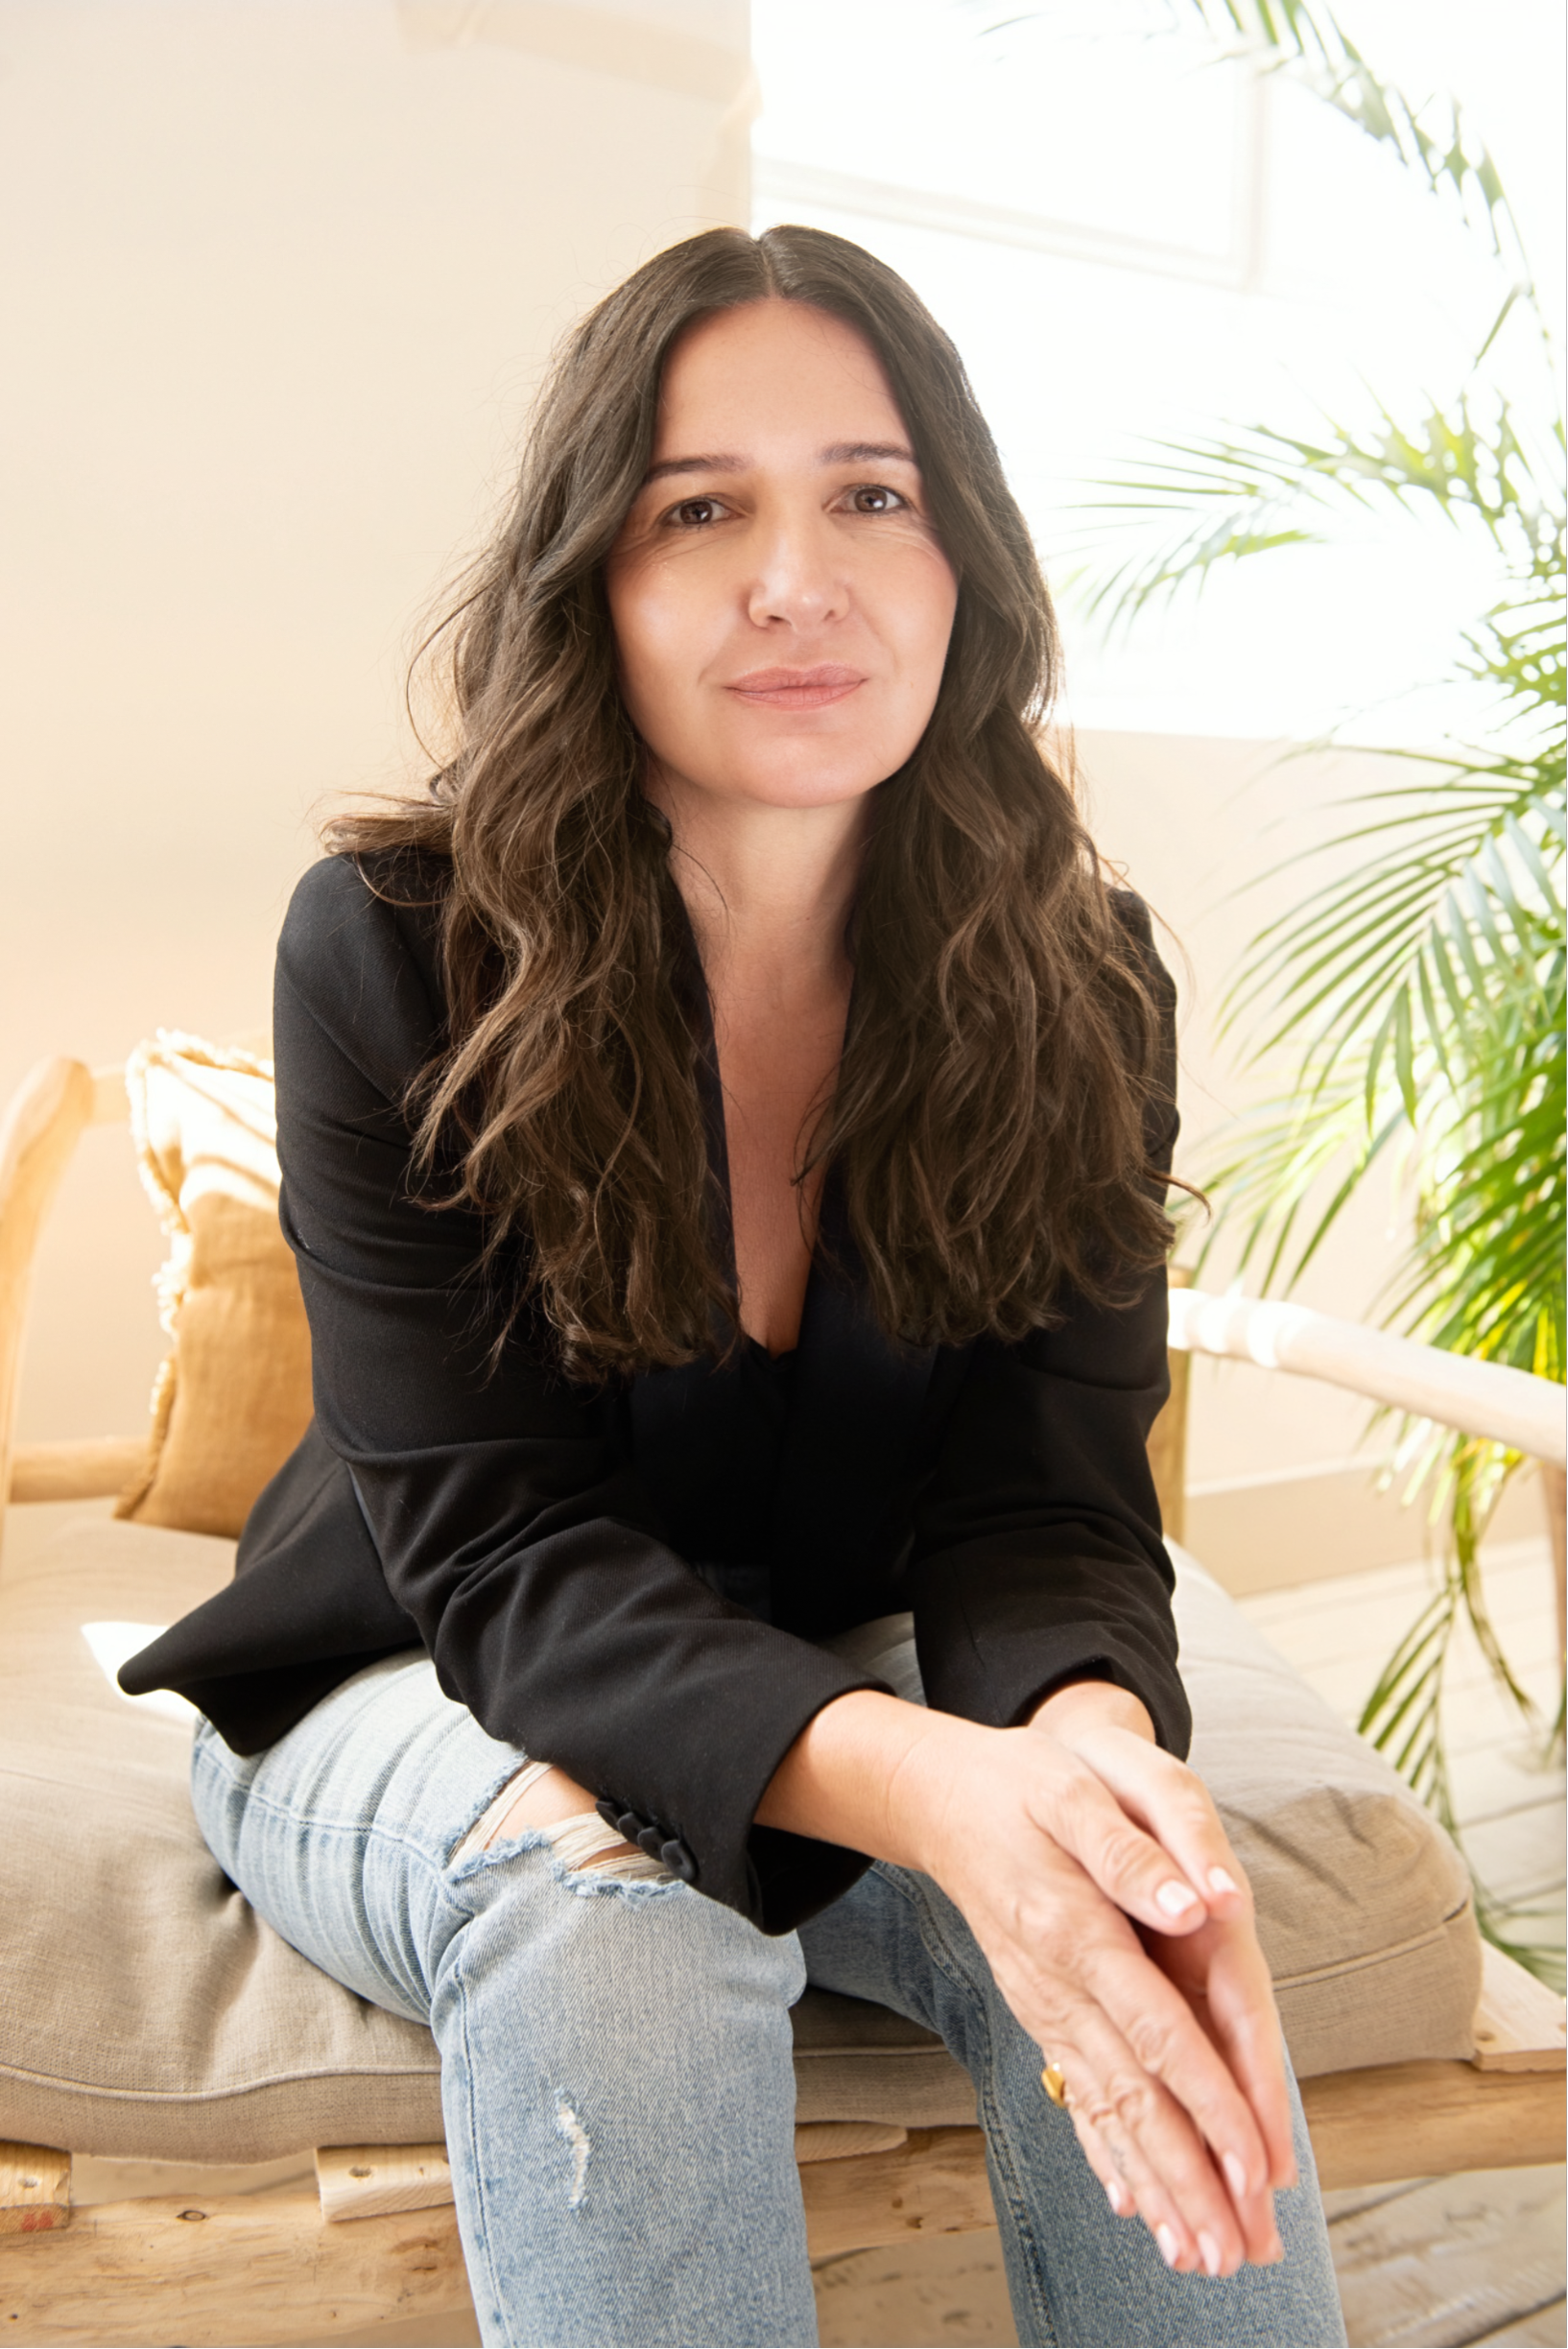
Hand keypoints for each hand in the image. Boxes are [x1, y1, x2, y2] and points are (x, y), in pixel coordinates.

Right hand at [897, 1691, 1294, 2276]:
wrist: (946, 1799)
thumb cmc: (1030, 1783)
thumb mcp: (1081, 1787)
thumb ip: (1138, 1850)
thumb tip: (1201, 1905)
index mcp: (1077, 1928)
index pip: (1157, 2029)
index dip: (1207, 2098)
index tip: (1252, 2165)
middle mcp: (1060, 1985)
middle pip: (1135, 2095)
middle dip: (1190, 2177)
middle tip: (1236, 2253)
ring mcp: (1047, 2008)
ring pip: (1108, 2110)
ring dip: (1157, 2186)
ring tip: (1199, 2257)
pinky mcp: (1042, 2015)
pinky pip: (1077, 2097)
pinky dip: (1107, 2157)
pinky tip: (1133, 2209)